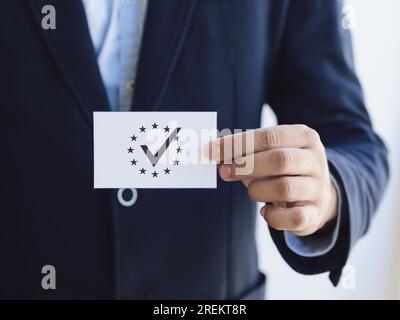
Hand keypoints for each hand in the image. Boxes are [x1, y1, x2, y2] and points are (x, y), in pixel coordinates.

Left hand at [207, 125, 337, 235]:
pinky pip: (293, 218)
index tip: (210, 151)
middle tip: (224, 172)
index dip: (237, 144)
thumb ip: (245, 151)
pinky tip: (264, 211)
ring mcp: (318, 187)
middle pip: (279, 160)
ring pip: (284, 188)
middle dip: (245, 166)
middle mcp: (315, 160)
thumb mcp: (269, 152)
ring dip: (257, 191)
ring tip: (251, 191)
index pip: (269, 136)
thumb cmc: (283, 169)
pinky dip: (273, 217)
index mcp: (304, 137)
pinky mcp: (316, 212)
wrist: (316, 194)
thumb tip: (214, 153)